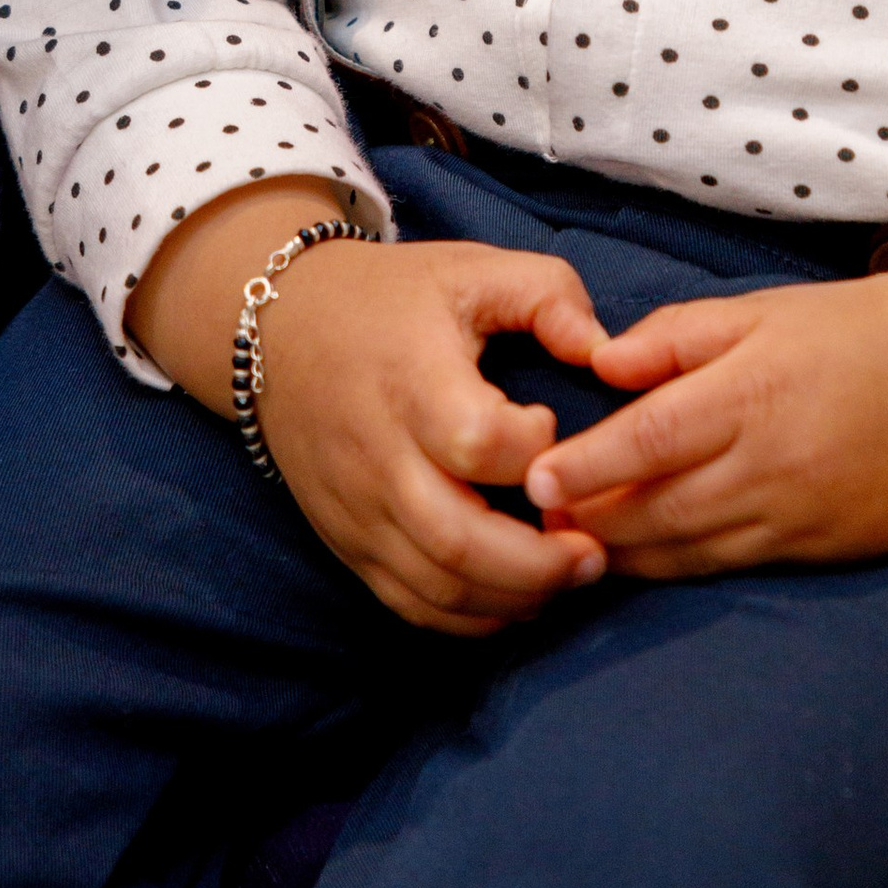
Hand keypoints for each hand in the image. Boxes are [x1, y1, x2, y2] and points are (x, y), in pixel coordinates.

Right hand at [247, 232, 614, 635]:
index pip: (478, 441)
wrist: (282, 329)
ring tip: (567, 579)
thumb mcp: (473, 269)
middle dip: (540, 565)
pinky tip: (514, 598)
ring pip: (436, 587)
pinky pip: (408, 602)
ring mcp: (358, 509)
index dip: (536, 449)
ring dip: (513, 598)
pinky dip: (467, 618)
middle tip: (595, 556)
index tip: (555, 426)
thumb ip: (549, 296)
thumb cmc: (393, 299)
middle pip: (459, 541)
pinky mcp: (348, 540)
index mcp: (412, 382)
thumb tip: (605, 353)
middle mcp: (379, 457)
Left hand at [525, 234, 887, 578]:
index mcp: (750, 392)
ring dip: (623, 553)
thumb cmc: (849, 333)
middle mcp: (768, 463)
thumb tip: (603, 363)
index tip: (536, 480)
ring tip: (568, 549)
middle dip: (589, 520)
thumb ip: (678, 336)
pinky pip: (729, 566)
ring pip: (687, 550)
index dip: (588, 465)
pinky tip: (641, 560)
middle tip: (530, 524)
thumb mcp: (762, 310)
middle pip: (658, 506)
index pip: (650, 438)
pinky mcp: (815, 550)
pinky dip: (677, 566)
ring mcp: (793, 515)